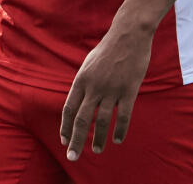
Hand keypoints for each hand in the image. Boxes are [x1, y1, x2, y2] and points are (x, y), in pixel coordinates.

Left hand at [59, 23, 153, 158]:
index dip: (65, 127)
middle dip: (75, 140)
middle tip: (72, 157)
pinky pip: (123, 115)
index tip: (64, 141)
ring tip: (97, 151)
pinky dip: (120, 130)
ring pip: (102, 121)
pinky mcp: (129, 90)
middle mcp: (93, 87)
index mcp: (81, 81)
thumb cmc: (108, 50)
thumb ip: (83, 84)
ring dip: (99, 139)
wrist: (128, 35)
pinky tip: (117, 140)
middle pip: (81, 119)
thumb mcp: (88, 65)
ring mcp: (111, 89)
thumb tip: (79, 101)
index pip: (68, 109)